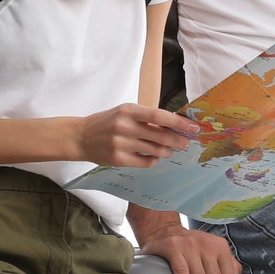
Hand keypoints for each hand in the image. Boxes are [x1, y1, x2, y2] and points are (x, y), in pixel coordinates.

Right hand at [74, 102, 201, 167]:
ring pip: (155, 150)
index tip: (193, 127)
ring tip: (168, 150)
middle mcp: (124, 126)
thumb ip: (147, 117)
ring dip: (167, 151)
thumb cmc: (107, 122)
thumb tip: (175, 124)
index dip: (179, 123)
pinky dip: (154, 160)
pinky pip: (145, 162)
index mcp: (128, 110)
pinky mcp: (118, 159)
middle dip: (178, 140)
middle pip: (161, 136)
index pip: (159, 116)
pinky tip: (153, 157)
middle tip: (185, 143)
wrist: (81, 137)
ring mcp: (121, 144)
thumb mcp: (125, 112)